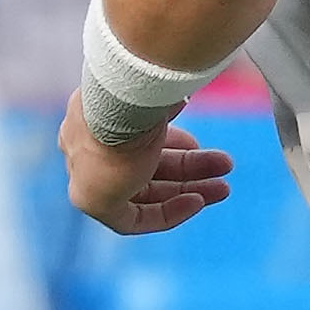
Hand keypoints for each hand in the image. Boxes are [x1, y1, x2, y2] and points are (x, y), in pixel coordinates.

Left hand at [63, 95, 235, 233]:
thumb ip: (162, 104)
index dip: (171, 145)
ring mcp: (86, 176)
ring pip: (144, 192)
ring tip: (223, 187)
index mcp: (95, 119)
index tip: (197, 145)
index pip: (133, 140)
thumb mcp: (154, 95)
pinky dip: (169, 213)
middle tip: (223, 166)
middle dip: (187, 169)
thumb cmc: (137, 91)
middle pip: (143, 167)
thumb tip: (177, 99)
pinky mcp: (92, 203)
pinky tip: (198, 201)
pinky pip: (133, 219)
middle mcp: (86, 148)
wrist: (116, 104)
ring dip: (187, 190)